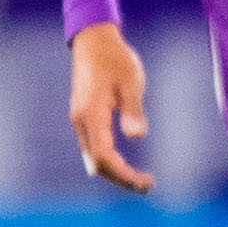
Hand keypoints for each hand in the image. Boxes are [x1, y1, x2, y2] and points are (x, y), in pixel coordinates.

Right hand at [69, 22, 156, 194]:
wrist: (94, 41)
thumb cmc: (115, 59)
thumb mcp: (131, 83)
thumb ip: (133, 110)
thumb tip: (137, 136)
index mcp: (91, 115)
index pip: (104, 157)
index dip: (124, 174)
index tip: (146, 181)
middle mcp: (81, 121)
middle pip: (97, 163)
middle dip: (120, 178)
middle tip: (147, 185)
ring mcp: (80, 119)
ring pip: (93, 156)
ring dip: (114, 170)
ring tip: (138, 179)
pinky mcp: (83, 116)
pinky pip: (93, 146)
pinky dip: (107, 159)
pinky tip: (123, 163)